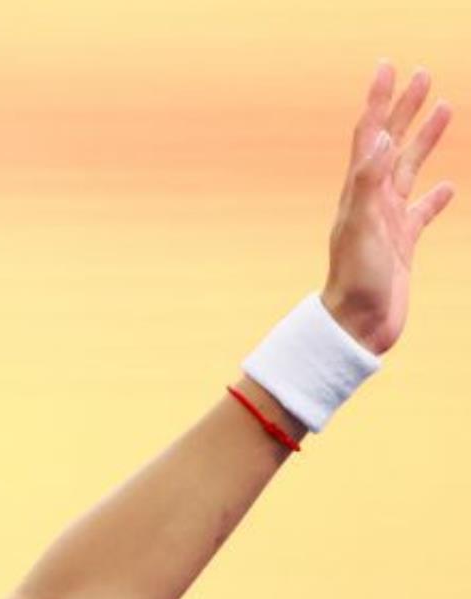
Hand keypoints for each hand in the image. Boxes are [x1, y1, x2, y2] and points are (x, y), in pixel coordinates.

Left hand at [322, 61, 454, 354]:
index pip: (370, 135)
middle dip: (406, 108)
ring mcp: (388, 222)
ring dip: (425, 139)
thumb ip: (368, 184)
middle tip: (423, 74)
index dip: (379, 100)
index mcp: (358, 193)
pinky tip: (447, 186)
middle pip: (392, 143)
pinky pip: (423, 212)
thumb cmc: (355, 282)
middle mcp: (371, 202)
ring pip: (410, 170)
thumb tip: (379, 138)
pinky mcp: (403, 244)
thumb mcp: (359, 228)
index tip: (388, 67)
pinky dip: (435, 197)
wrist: (356, 327)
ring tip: (444, 108)